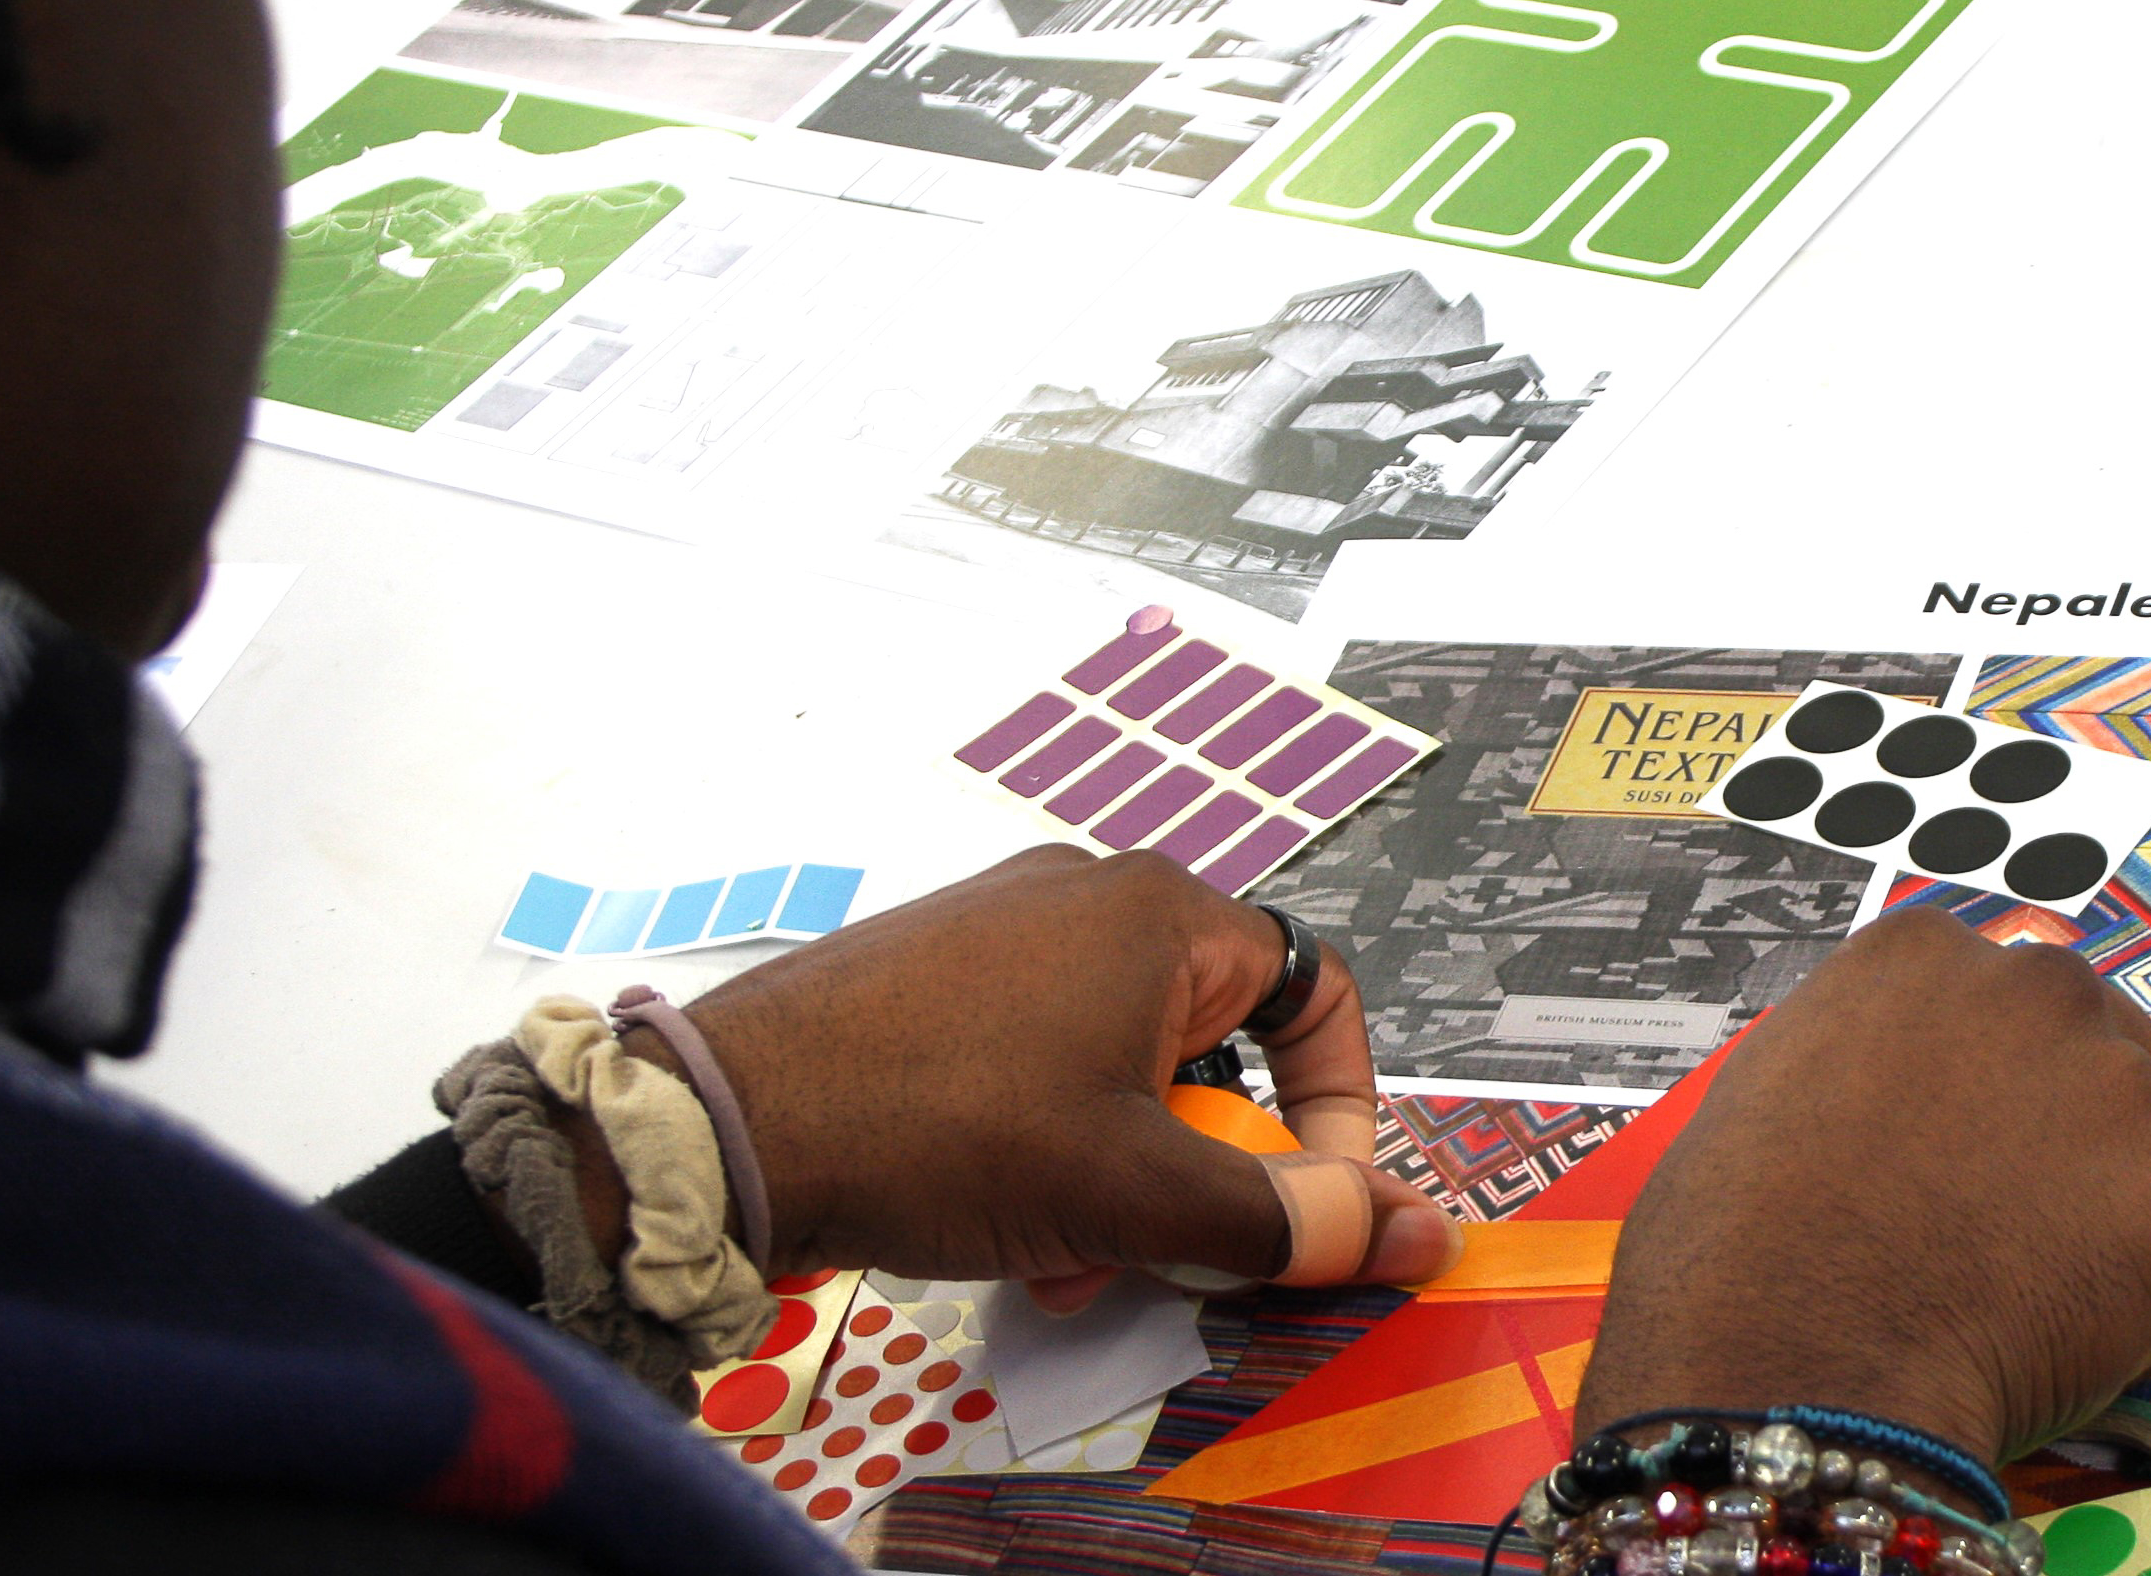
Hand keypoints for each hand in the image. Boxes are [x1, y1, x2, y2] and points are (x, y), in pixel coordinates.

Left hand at [628, 847, 1462, 1307]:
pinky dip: (1053, 1147)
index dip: (1340, 1111)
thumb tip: (1419, 1231)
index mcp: (1161, 915)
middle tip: (1163, 1243)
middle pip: (1214, 1044)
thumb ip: (1285, 1220)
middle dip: (1204, 1165)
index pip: (1316, 996)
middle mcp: (1088, 898)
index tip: (1314, 1203)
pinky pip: (1044, 1062)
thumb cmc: (943, 1126)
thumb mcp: (1136, 1192)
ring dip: (1125, 1175)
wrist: (732, 1120)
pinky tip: (1008, 1225)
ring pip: (1125, 1068)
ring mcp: (1003, 932)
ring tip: (1067, 1251)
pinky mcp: (938, 976)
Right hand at [1575, 907, 2150, 1465]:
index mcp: (1921, 953)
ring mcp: (2120, 1089)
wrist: (1794, 1351)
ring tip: (2038, 1267)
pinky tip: (2068, 1318)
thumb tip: (1897, 1090)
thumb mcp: (1771, 1080)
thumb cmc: (1745, 1236)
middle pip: (2102, 1039)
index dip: (1992, 1065)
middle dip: (2073, 1114)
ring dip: (2123, 1191)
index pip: (2003, 985)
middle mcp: (2035, 991)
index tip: (1977, 1120)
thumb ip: (1865, 1052)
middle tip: (2015, 1200)